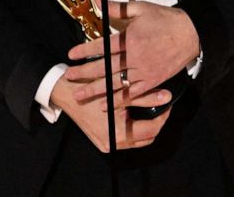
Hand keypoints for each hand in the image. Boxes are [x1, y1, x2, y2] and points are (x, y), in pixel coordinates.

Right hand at [51, 75, 171, 151]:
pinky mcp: (102, 140)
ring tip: (149, 108)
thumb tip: (167, 97)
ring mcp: (106, 144)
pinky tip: (134, 113)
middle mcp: (111, 143)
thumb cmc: (89, 89)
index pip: (150, 131)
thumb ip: (144, 96)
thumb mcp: (118, 91)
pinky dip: (132, 127)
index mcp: (116, 133)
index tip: (167, 105)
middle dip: (155, 123)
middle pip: (145, 139)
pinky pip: (125, 138)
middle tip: (161, 107)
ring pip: (136, 139)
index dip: (162, 118)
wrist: (65, 92)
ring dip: (144, 125)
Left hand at [64, 0, 199, 103]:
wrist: (190, 33)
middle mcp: (134, 57)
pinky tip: (105, 106)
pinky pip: (133, 94)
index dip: (84, 51)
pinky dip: (118, 101)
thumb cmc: (164, 19)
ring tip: (80, 96)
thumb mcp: (140, 8)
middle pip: (104, 67)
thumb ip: (117, 7)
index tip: (70, 55)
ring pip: (115, 83)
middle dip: (84, 73)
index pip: (101, 46)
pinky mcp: (152, 81)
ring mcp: (144, 71)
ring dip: (96, 90)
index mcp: (130, 38)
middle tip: (68, 77)